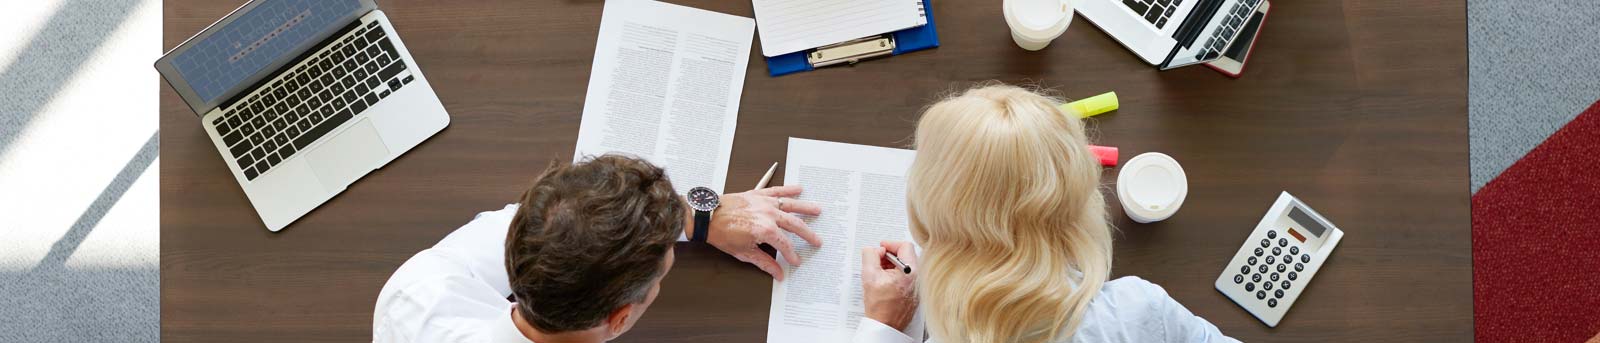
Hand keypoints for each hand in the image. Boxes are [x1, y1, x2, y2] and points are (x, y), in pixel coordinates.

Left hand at [706, 185, 822, 280]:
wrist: (707, 216)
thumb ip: (764, 262)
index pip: (785, 245)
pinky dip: (789, 189)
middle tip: (817, 241)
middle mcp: (769, 214)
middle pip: (795, 225)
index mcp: (766, 230)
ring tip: (818, 210)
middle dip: (808, 234)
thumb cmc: (722, 234)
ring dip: (806, 208)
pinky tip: (799, 189)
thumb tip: (778, 273)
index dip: (792, 255)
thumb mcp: (744, 253)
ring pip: (791, 205)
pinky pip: (777, 190)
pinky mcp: (758, 194)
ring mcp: (764, 203)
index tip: (796, 261)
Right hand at [861, 241, 917, 331]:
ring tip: (879, 273)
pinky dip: (896, 275)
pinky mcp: (914, 293)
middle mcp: (918, 278)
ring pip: (906, 266)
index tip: (881, 248)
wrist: (885, 326)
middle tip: (877, 261)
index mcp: (910, 271)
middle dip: (889, 255)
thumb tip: (874, 249)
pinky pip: (907, 277)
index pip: (904, 245)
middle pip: (906, 255)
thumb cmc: (880, 306)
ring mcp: (917, 286)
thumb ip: (870, 255)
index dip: (890, 244)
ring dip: (891, 265)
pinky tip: (885, 282)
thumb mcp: (869, 275)